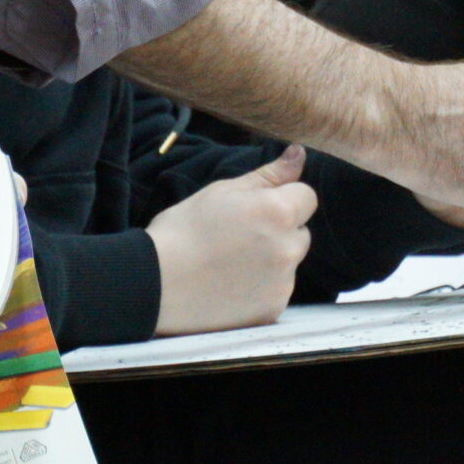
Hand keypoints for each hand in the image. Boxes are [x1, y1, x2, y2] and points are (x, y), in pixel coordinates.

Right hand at [147, 145, 316, 335]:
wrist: (156, 283)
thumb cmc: (184, 230)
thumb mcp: (223, 190)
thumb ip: (269, 174)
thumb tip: (299, 154)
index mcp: (278, 212)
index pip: (307, 196)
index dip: (282, 198)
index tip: (255, 208)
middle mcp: (288, 248)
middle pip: (300, 232)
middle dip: (280, 230)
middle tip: (239, 235)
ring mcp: (282, 283)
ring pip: (289, 262)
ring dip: (272, 259)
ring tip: (230, 262)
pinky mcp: (272, 310)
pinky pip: (277, 290)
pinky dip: (261, 287)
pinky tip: (231, 284)